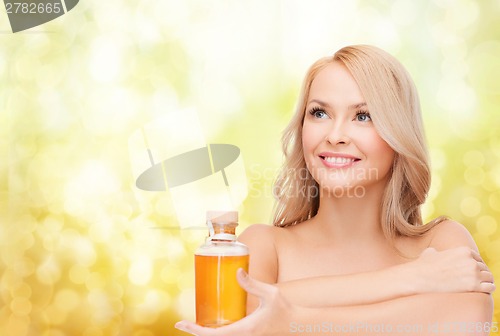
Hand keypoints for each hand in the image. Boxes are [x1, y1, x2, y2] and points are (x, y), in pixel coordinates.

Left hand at [175, 269, 295, 335]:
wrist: (298, 325)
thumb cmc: (285, 309)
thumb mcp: (270, 294)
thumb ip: (252, 283)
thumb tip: (237, 271)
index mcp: (244, 330)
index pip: (213, 335)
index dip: (195, 330)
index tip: (180, 323)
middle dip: (196, 332)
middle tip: (183, 323)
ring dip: (207, 333)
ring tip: (194, 323)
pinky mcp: (249, 335)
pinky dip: (217, 333)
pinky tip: (213, 323)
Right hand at [413, 247, 494, 293]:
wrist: (419, 277)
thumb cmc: (422, 266)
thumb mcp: (430, 253)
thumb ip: (437, 251)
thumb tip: (434, 252)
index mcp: (463, 251)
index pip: (478, 258)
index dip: (475, 266)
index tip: (472, 272)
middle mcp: (471, 260)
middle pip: (484, 268)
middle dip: (480, 274)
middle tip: (475, 281)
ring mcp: (473, 273)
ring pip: (489, 277)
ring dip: (485, 282)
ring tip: (480, 287)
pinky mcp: (473, 286)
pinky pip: (490, 287)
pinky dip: (488, 289)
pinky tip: (482, 291)